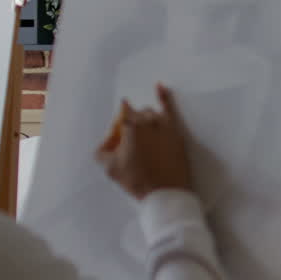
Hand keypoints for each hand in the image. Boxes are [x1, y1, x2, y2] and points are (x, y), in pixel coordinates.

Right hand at [96, 83, 193, 199]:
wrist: (165, 193)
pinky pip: (170, 108)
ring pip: (151, 114)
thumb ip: (103, 146)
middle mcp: (147, 120)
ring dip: (147, 121)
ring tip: (146, 139)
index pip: (121, 114)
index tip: (120, 137)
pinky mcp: (177, 131)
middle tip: (133, 144)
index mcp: (129, 126)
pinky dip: (164, 96)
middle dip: (133, 124)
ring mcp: (164, 124)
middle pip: (137, 115)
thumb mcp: (109, 166)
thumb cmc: (137, 181)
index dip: (120, 125)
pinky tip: (159, 86)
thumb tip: (110, 136)